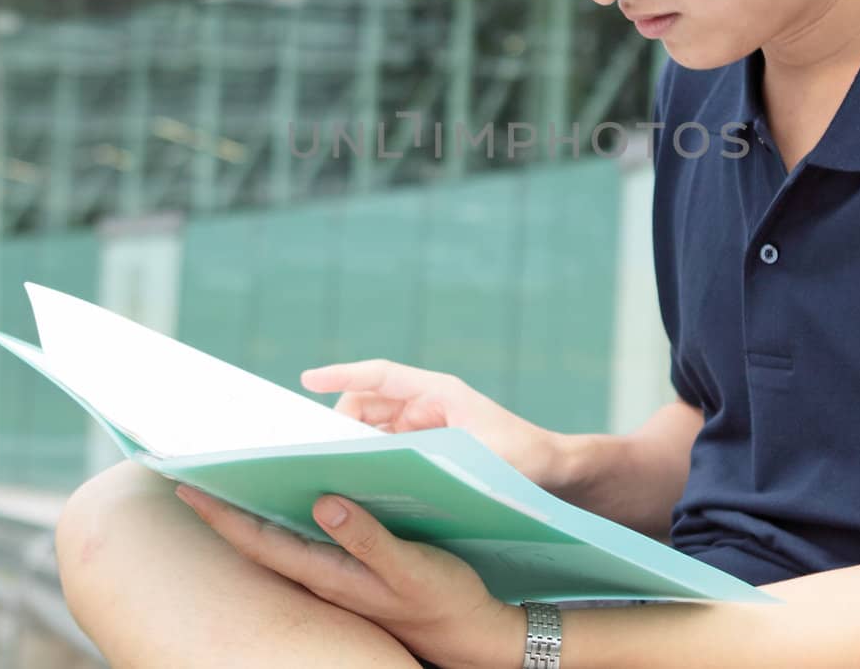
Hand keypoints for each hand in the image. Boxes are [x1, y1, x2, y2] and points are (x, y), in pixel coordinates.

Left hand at [176, 485, 524, 668]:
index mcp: (328, 575)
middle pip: (258, 543)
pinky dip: (283, 522)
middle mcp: (321, 580)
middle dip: (222, 512)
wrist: (469, 634)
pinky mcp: (350, 577)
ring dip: (249, 517)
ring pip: (277, 545)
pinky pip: (302, 545)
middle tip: (193, 476)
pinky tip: (286, 506)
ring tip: (226, 484)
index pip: (260, 542)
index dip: (222, 515)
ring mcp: (334, 580)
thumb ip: (366, 537)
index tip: (188, 486)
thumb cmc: (442, 599)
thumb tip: (323, 501)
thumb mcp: (410, 566)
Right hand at [302, 359, 564, 486]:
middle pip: (367, 402)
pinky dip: (369, 459)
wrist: (551, 470)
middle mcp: (427, 404)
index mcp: (438, 392)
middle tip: (315, 450)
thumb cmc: (524, 456)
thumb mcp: (482, 456)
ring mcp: (424, 426)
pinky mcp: (426, 447)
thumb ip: (438, 456)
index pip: (380, 375)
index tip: (308, 380)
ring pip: (372, 427)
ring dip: (352, 443)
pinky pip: (387, 447)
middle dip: (340, 421)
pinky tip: (356, 484)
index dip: (342, 375)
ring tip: (327, 468)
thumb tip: (393, 460)